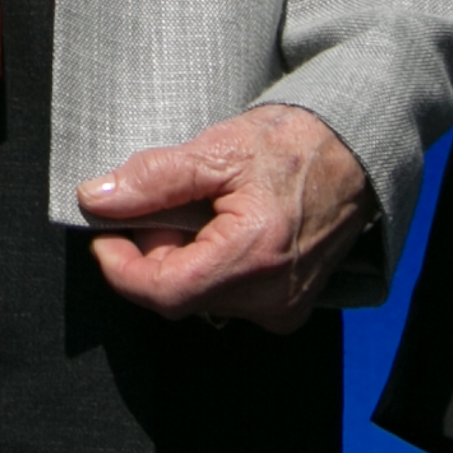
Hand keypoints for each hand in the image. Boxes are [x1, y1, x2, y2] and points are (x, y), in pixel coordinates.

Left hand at [78, 103, 375, 331]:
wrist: (356, 151)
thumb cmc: (295, 143)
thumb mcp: (219, 149)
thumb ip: (154, 178)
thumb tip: (95, 199)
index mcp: (255, 255)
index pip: (163, 290)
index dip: (120, 264)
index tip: (102, 231)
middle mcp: (272, 297)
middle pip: (178, 295)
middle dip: (153, 250)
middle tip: (158, 204)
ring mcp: (283, 309)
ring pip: (199, 296)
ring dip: (180, 256)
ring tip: (199, 208)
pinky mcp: (287, 308)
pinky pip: (225, 297)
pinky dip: (207, 265)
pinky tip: (220, 228)